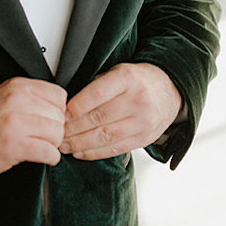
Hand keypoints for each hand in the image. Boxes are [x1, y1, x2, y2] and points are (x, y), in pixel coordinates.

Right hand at [0, 77, 66, 176]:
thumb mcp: (3, 98)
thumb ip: (29, 98)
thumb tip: (57, 110)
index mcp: (17, 87)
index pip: (59, 96)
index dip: (57, 112)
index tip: (48, 121)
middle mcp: (18, 101)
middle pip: (60, 117)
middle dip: (55, 131)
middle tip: (41, 138)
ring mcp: (16, 123)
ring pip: (57, 134)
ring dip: (51, 145)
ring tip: (37, 147)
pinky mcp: (14, 145)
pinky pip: (49, 153)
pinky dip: (48, 158)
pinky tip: (36, 156)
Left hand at [60, 62, 181, 160]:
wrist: (169, 90)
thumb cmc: (138, 80)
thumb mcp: (117, 72)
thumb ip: (96, 86)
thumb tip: (68, 104)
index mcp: (127, 79)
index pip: (96, 94)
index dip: (75, 107)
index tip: (59, 115)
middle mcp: (137, 100)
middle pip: (98, 118)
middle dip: (73, 129)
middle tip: (56, 134)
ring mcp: (143, 121)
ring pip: (105, 137)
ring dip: (80, 143)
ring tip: (64, 146)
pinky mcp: (145, 138)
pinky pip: (116, 149)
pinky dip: (95, 153)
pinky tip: (80, 152)